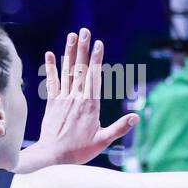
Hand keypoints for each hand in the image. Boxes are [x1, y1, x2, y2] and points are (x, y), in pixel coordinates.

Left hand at [36, 28, 137, 164]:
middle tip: (85, 31)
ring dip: (69, 53)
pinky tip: (50, 55)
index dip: (97, 59)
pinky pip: (52, 82)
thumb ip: (119, 128)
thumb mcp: (103, 141)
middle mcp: (76, 98)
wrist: (52, 155)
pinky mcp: (52, 103)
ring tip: (72, 36)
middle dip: (83, 49)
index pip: (94, 77)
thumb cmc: (79, 150)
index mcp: (90, 105)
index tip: (98, 44)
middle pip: (80, 68)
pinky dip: (51, 68)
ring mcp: (63, 98)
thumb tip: (136, 117)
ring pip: (67, 71)